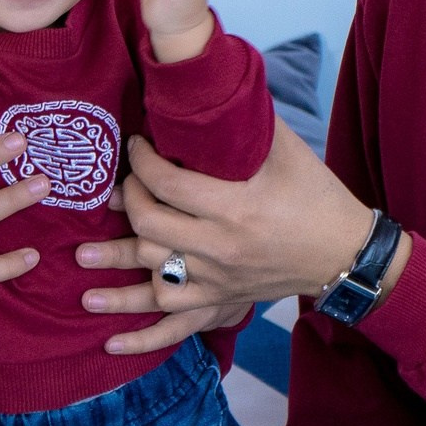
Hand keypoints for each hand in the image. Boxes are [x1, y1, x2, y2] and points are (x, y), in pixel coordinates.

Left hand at [75, 123, 391, 310]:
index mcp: (236, 205)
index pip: (168, 183)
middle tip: (118, 187)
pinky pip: (173, 321)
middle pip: (150, 226)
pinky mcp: (222, 300)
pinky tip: (108, 341)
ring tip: (80, 257)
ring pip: (152, 274)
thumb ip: (242, 121)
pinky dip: (140, 335)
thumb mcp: (283, 149)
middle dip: (127, 201)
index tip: (135, 146)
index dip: (142, 161)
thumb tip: (203, 84)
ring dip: (114, 265)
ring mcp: (220, 279)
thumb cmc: (315, 193)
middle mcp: (222, 246)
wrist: (345, 252)